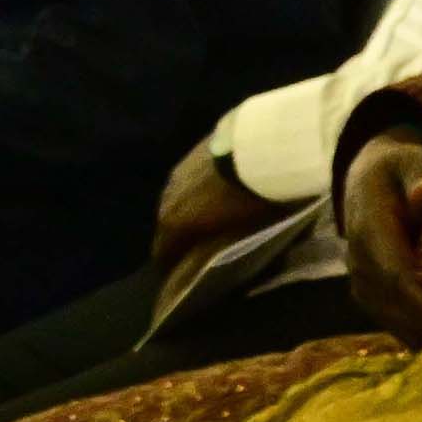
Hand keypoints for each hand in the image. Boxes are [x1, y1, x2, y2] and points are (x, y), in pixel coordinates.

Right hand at [151, 142, 274, 277]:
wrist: (257, 147)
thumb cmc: (251, 198)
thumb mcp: (242, 229)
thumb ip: (222, 244)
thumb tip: (213, 256)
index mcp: (175, 224)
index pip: (164, 252)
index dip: (170, 264)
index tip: (175, 273)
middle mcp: (167, 201)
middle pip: (167, 225)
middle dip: (178, 236)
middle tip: (191, 244)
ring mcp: (176, 176)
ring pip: (175, 200)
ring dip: (185, 210)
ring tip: (201, 216)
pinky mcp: (188, 156)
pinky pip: (185, 182)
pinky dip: (194, 190)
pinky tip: (207, 191)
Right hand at [335, 131, 421, 340]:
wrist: (371, 177)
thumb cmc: (403, 167)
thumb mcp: (412, 159)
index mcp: (368, 224)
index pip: (394, 271)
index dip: (420, 302)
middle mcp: (358, 257)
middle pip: (393, 303)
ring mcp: (362, 278)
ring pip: (391, 317)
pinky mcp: (372, 291)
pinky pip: (394, 318)